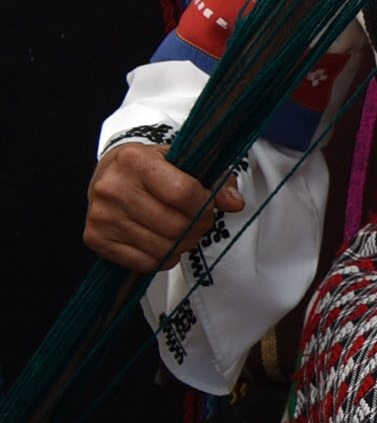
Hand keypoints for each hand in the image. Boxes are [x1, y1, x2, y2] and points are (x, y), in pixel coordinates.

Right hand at [84, 141, 239, 270]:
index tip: (208, 204)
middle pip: (174, 225)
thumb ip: (216, 181)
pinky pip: (145, 263)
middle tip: (199, 222)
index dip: (205, 204)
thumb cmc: (152, 168)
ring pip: (162, 248)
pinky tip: (164, 243)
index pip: (182, 193)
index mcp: (133, 160)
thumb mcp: (184, 162)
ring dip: (183, 245)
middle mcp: (112, 188)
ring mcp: (100, 215)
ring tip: (183, 231)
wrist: (110, 174)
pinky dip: (163, 259)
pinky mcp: (96, 238)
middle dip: (197, 228)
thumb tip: (235, 203)